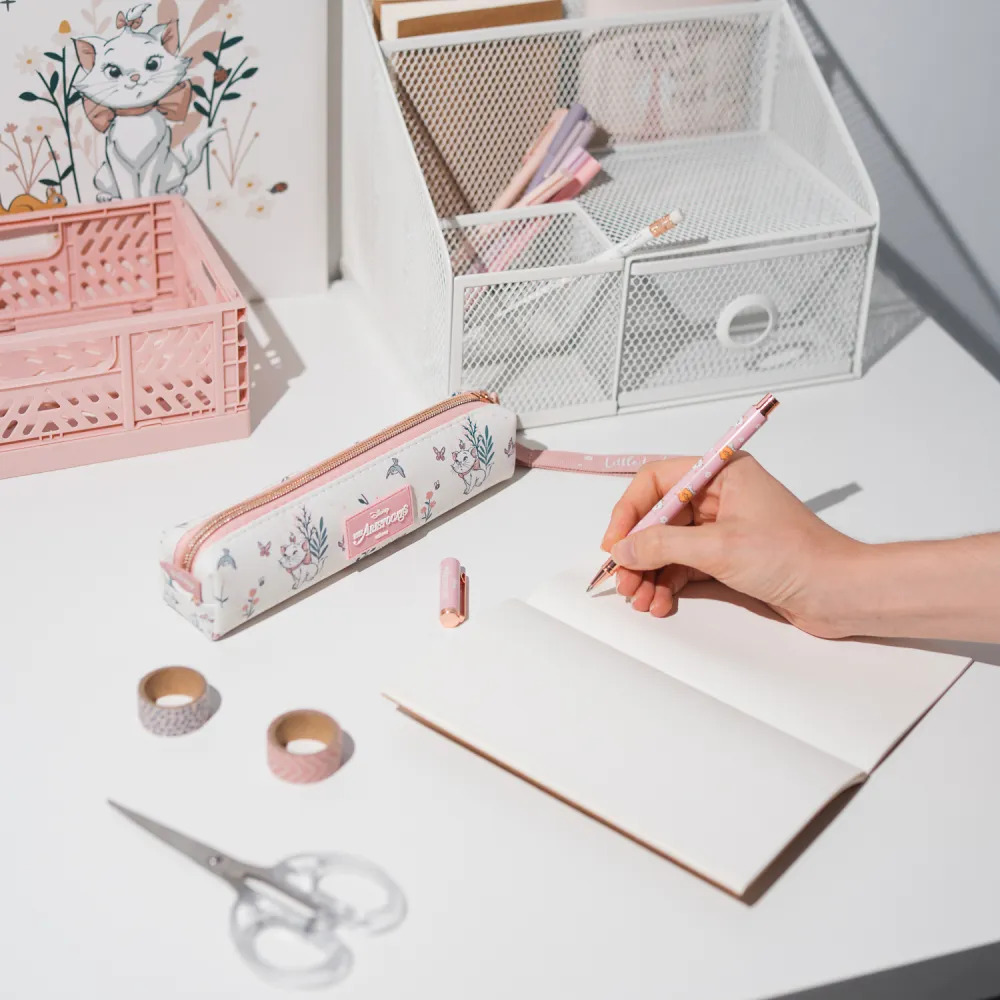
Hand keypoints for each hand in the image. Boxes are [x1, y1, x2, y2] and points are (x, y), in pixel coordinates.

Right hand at [601, 453, 862, 636]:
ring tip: (641, 600)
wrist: (840, 593)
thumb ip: (664, 545)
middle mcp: (720, 496)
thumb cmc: (793, 557)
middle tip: (624, 582)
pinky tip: (660, 602)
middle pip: (659, 517)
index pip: (657, 480)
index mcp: (722, 474)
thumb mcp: (719, 548)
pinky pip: (685, 565)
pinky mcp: (729, 557)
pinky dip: (668, 583)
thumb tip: (624, 548)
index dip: (630, 511)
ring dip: (650, 573)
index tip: (615, 543)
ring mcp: (724, 527)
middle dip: (638, 551)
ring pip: (669, 545)